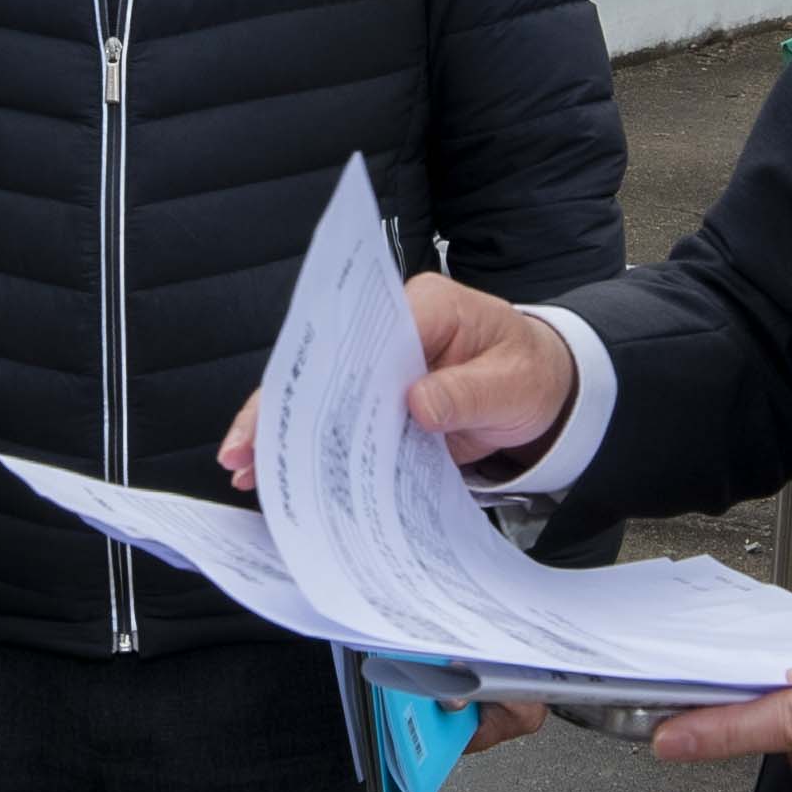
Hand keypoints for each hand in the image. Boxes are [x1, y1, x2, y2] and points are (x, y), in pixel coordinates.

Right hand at [220, 271, 585, 487]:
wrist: (549, 387)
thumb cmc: (531, 372)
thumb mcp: (511, 383)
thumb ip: (465, 393)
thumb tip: (417, 406)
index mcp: (420, 308)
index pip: (355, 339)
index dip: (315, 376)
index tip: (284, 413)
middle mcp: (393, 334)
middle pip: (325, 368)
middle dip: (281, 412)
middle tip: (243, 455)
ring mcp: (387, 371)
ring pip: (326, 399)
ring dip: (290, 438)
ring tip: (251, 476)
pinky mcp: (388, 404)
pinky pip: (348, 426)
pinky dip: (322, 454)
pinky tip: (292, 482)